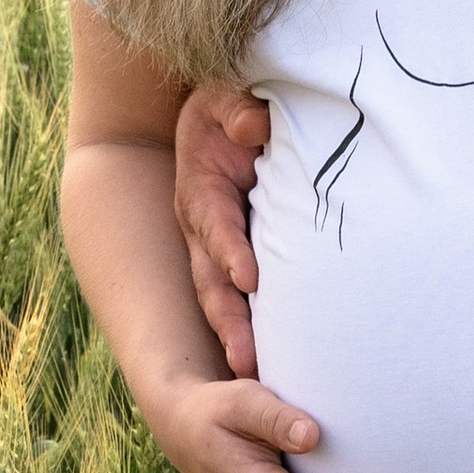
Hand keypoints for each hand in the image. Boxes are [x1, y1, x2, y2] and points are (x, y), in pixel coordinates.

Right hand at [176, 84, 270, 377]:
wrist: (222, 118)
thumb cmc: (228, 108)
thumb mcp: (226, 98)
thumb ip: (238, 109)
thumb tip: (254, 122)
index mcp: (201, 191)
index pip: (215, 225)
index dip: (230, 251)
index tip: (250, 278)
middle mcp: (202, 229)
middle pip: (211, 280)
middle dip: (228, 319)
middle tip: (246, 357)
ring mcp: (216, 250)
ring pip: (222, 299)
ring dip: (237, 335)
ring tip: (254, 374)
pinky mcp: (236, 261)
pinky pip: (242, 299)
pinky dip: (253, 329)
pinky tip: (272, 364)